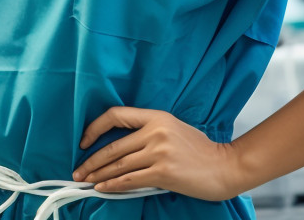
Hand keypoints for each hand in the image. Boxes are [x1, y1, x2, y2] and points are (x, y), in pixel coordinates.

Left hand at [72, 107, 240, 200]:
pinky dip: (113, 185)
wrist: (224, 166)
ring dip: (99, 175)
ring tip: (86, 181)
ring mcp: (159, 151)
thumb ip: (149, 131)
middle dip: (92, 160)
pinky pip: (131, 179)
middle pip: (114, 145)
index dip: (96, 128)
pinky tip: (103, 188)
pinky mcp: (163, 172)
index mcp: (156, 116)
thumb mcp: (172, 128)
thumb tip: (120, 145)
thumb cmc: (199, 149)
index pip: (116, 115)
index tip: (84, 141)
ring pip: (119, 164)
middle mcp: (155, 131)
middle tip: (78, 170)